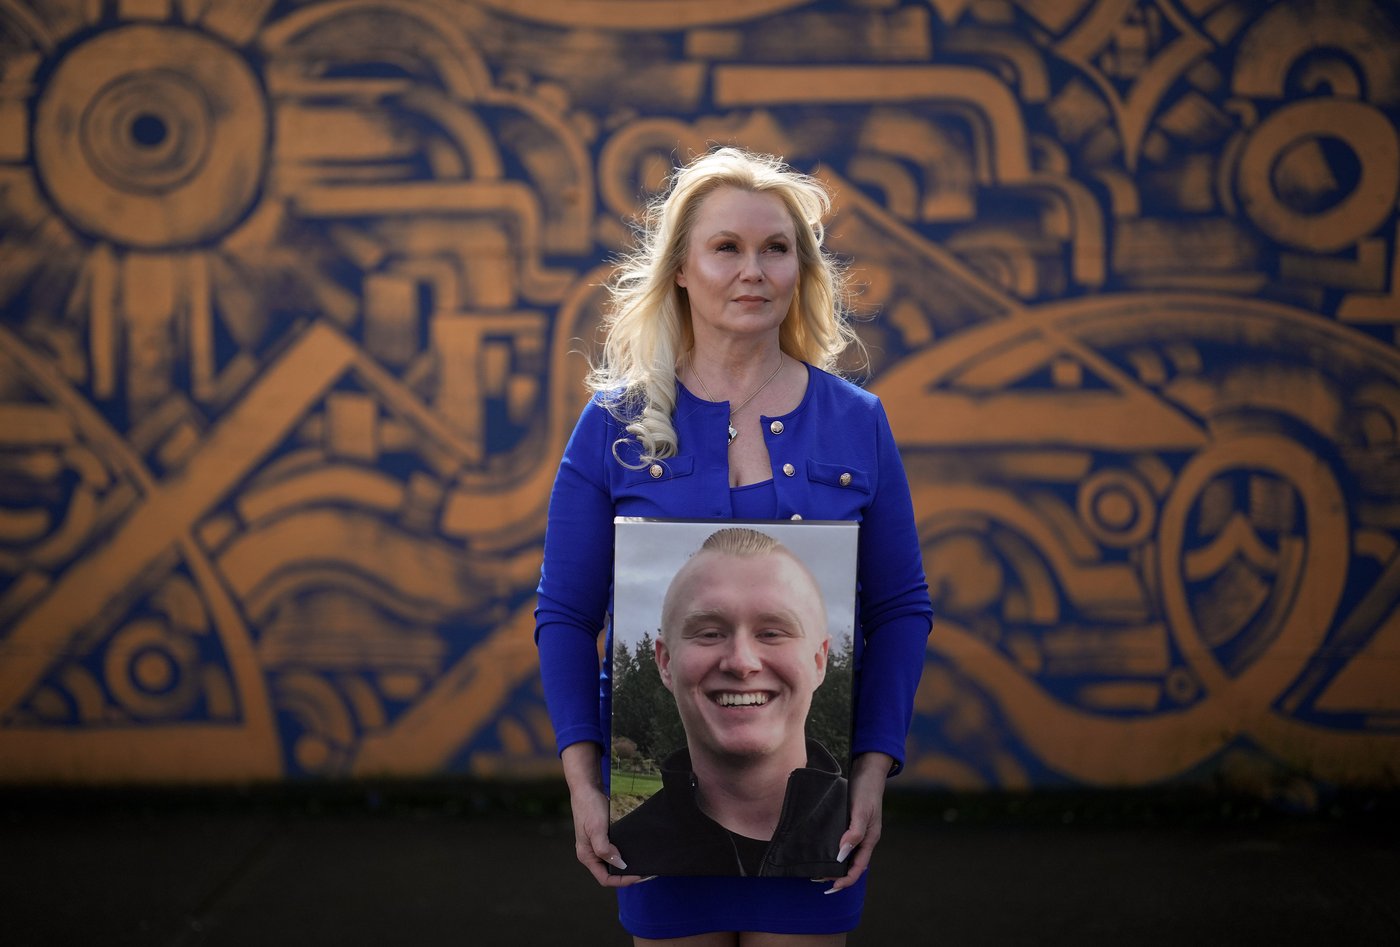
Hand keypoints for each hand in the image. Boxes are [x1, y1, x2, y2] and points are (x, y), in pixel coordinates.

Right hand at [561, 742, 646, 887]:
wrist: (587, 787)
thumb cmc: (589, 807)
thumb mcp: (596, 828)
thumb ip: (605, 849)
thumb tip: (620, 865)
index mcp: (587, 856)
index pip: (605, 878)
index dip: (622, 880)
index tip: (638, 875)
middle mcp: (592, 853)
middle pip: (610, 872)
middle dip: (627, 875)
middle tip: (646, 872)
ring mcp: (598, 845)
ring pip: (614, 862)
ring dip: (628, 864)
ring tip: (644, 863)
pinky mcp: (604, 836)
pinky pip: (616, 851)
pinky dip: (626, 853)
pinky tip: (637, 850)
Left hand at [823, 751, 892, 893]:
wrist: (867, 769)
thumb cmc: (866, 789)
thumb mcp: (862, 810)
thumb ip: (854, 832)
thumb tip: (842, 854)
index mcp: (870, 839)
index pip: (857, 868)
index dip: (845, 880)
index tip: (830, 886)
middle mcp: (863, 838)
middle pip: (850, 864)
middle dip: (835, 875)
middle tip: (814, 877)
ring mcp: (857, 831)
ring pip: (845, 854)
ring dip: (832, 863)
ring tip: (814, 867)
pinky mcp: (849, 822)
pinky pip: (841, 842)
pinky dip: (831, 849)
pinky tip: (819, 848)